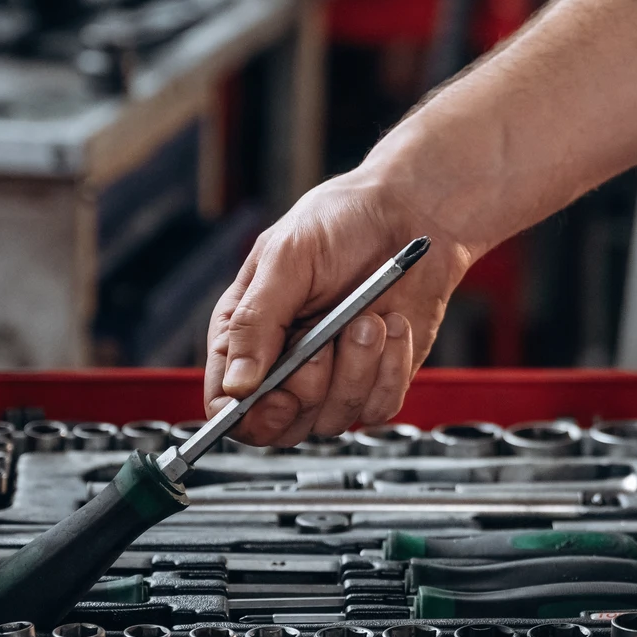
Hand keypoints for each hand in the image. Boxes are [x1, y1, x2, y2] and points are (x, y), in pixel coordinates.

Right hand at [203, 173, 471, 444]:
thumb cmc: (341, 222)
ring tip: (368, 319)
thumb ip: (255, 321)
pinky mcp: (379, 378)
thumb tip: (236, 386)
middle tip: (323, 344)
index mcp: (247, 334)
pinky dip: (391, 369)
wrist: (410, 212)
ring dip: (356, 369)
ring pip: (333, 418)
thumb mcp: (286, 258)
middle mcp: (286, 363)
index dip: (246, 414)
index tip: (276, 395)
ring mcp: (334, 375)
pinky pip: (379, 406)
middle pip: (280, 424)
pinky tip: (394, 325)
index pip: (226, 402)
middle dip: (308, 388)